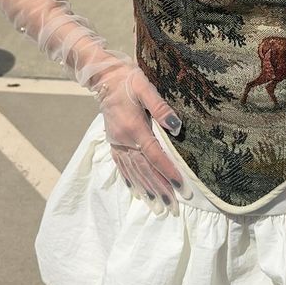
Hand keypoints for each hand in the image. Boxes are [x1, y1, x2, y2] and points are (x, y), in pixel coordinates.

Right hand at [96, 59, 191, 215]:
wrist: (104, 77)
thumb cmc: (128, 80)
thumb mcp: (145, 87)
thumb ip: (161, 108)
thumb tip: (176, 128)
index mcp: (134, 127)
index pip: (154, 155)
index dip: (168, 171)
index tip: (181, 186)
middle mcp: (124, 139)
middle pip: (144, 168)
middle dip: (159, 188)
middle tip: (172, 206)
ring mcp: (117, 142)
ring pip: (133, 170)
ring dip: (146, 189)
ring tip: (158, 205)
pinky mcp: (113, 141)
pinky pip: (121, 165)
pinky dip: (130, 179)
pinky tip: (136, 191)